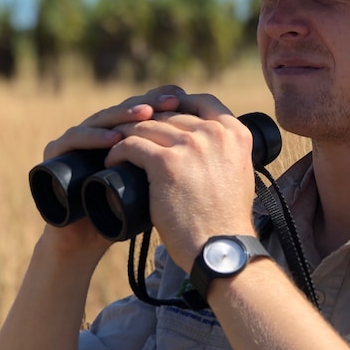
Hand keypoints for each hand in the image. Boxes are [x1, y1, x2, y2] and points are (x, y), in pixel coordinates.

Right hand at [36, 85, 185, 258]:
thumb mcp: (162, 186)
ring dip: (126, 115)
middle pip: (127, 108)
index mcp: (126, 133)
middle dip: (151, 104)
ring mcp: (78, 138)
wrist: (89, 240)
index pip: (147, 108)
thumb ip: (181, 165)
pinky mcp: (56, 153)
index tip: (187, 99)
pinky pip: (74, 138)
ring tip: (146, 115)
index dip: (167, 102)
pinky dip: (94, 137)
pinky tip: (113, 138)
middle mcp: (101, 130)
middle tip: (171, 99)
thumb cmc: (128, 215)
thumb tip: (222, 147)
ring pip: (103, 118)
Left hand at [106, 93, 257, 271]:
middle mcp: (215, 134)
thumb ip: (225, 152)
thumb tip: (202, 143)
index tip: (161, 112)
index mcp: (236, 134)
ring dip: (126, 133)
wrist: (221, 249)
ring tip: (114, 146)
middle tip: (130, 132)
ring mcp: (190, 145)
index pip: (203, 101)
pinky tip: (111, 160)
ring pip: (147, 125)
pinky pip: (132, 144)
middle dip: (147, 119)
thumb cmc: (226, 220)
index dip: (178, 102)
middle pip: (171, 112)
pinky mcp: (166, 163)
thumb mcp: (239, 173)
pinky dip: (117, 151)